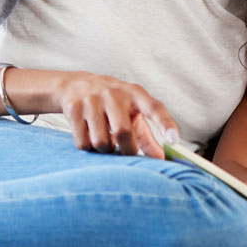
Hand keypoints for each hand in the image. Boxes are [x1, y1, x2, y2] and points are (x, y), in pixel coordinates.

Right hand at [54, 72, 178, 158]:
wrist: (76, 86)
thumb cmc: (114, 104)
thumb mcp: (132, 113)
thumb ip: (148, 137)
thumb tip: (161, 160)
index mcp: (135, 93)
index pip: (154, 108)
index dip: (165, 124)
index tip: (174, 141)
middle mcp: (114, 93)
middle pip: (123, 132)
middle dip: (126, 149)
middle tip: (126, 151)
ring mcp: (91, 99)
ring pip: (101, 141)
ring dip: (105, 149)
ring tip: (106, 139)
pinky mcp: (73, 108)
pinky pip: (83, 143)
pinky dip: (88, 147)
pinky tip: (89, 135)